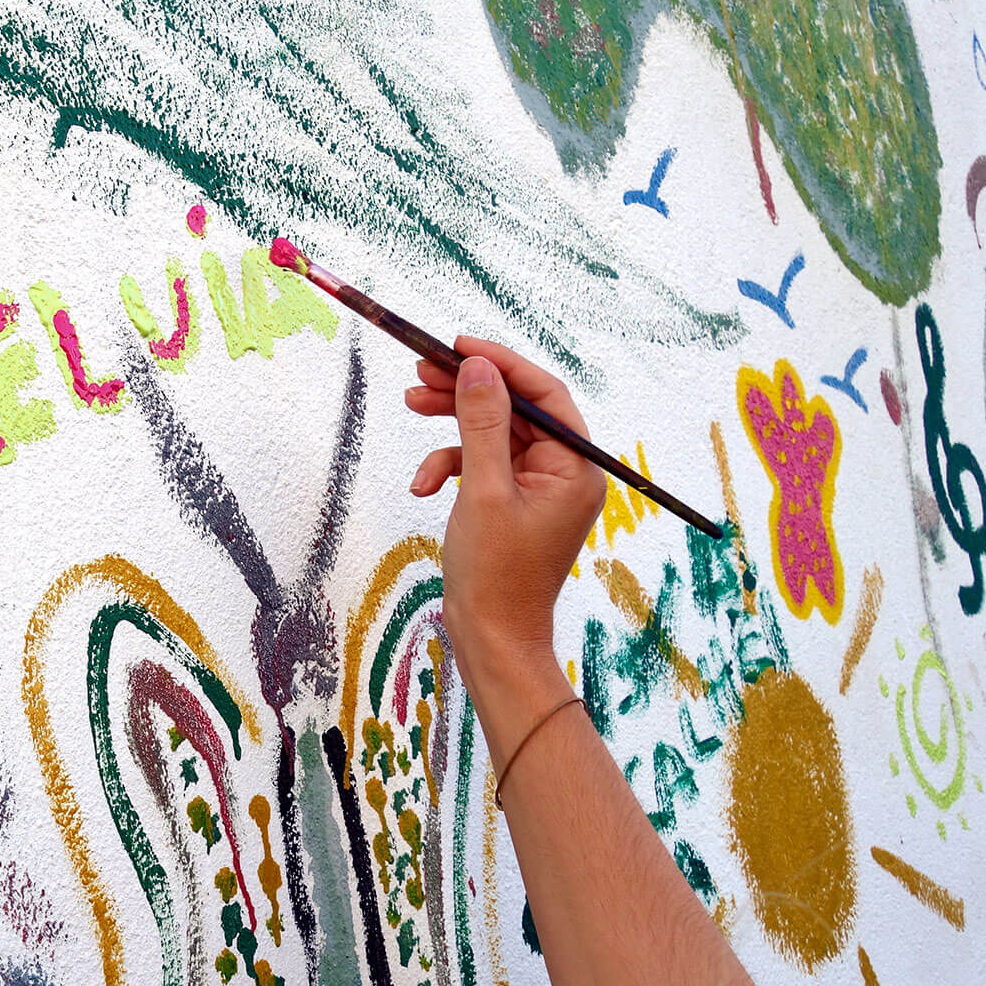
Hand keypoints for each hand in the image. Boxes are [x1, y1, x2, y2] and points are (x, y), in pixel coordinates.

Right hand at [403, 338, 604, 718]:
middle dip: (466, 390)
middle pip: (515, 409)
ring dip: (451, 423)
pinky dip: (450, 465)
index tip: (457, 347)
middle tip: (420, 372)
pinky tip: (424, 483)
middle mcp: (564, 472)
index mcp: (575, 468)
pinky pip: (483, 464)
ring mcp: (539, 488)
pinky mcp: (513, 502)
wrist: (492, 639)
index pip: (544, 395)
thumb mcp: (484, 491)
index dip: (501, 364)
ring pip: (493, 433)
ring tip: (410, 404)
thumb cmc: (496, 574)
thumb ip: (481, 424)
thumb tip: (479, 367)